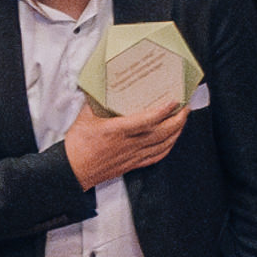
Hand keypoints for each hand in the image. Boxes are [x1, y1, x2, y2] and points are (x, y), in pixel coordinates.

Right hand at [62, 97, 193, 189]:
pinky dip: (168, 147)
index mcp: (117, 131)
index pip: (147, 120)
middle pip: (162, 133)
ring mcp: (132, 156)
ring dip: (177, 132)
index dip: (163, 111)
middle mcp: (128, 144)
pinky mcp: (132, 165)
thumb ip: (97, 101)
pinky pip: (156, 157)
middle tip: (186, 107)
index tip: (174, 100)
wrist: (71, 171)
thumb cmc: (77, 145)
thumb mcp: (84, 117)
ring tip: (182, 120)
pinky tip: (172, 140)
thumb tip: (104, 85)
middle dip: (178, 119)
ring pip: (163, 146)